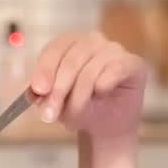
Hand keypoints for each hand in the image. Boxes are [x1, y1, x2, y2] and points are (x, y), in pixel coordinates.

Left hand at [28, 31, 147, 138]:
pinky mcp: (133, 63)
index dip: (45, 69)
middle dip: (59, 91)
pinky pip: (114, 70)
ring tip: (74, 118)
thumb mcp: (54, 102)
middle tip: (50, 115)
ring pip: (90, 70)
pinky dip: (103, 86)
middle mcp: (92, 41)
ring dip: (79, 99)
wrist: (107, 126)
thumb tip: (35, 91)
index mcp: (70, 43)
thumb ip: (43, 93)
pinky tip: (101, 95)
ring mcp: (114, 50)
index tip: (38, 90)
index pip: (55, 49)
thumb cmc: (81, 107)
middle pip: (71, 61)